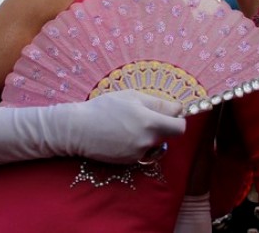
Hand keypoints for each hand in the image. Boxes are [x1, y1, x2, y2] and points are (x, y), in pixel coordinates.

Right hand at [59, 89, 185, 162]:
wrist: (78, 130)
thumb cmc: (105, 107)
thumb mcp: (131, 96)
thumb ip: (157, 103)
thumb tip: (178, 109)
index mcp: (149, 122)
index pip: (180, 127)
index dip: (177, 118)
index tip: (170, 112)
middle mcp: (147, 140)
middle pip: (170, 135)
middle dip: (165, 125)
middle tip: (149, 116)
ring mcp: (139, 153)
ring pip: (156, 143)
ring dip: (151, 134)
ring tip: (131, 125)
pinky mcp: (130, 162)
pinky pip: (143, 151)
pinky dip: (138, 143)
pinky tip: (122, 135)